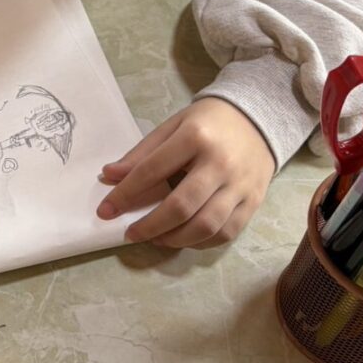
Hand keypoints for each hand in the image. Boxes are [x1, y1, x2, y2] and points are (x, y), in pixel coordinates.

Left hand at [97, 98, 275, 247]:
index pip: (152, 171)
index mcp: (194, 137)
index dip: (125, 194)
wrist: (257, 119)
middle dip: (149, 225)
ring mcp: (239, 185)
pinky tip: (183, 238)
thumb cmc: (208, 122)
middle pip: (181, 206)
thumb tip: (109, 176)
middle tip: (130, 234)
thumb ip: (142, 153)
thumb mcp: (172, 126)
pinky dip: (201, 242)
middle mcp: (219, 163)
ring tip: (155, 238)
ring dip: (174, 239)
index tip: (105, 210)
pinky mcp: (253, 202)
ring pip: (205, 226)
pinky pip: (226, 233)